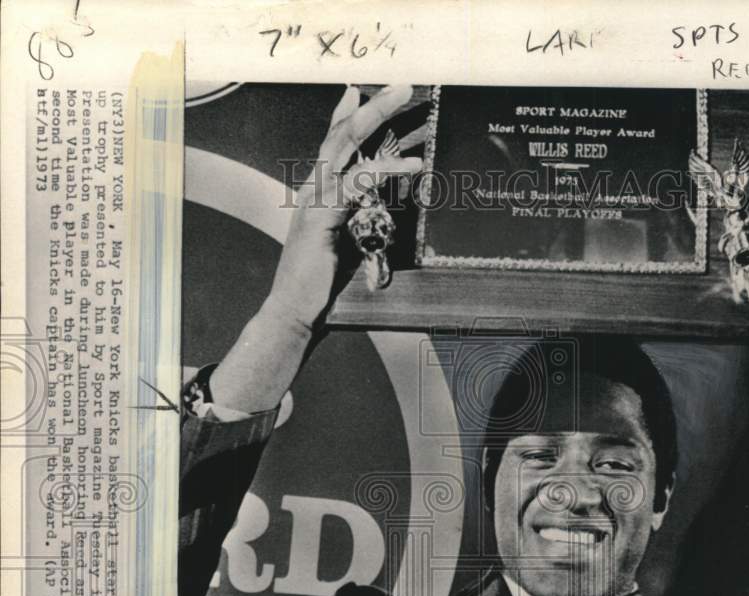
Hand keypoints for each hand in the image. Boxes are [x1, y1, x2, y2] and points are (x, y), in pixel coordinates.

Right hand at [267, 84, 422, 330]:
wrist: (294, 312)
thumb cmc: (320, 283)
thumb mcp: (345, 241)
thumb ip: (358, 219)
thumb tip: (380, 206)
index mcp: (315, 193)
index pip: (330, 145)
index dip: (344, 115)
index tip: (359, 90)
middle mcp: (311, 189)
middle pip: (340, 135)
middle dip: (372, 106)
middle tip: (403, 85)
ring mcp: (313, 201)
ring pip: (346, 148)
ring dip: (378, 120)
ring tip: (408, 103)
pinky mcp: (321, 218)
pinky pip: (355, 185)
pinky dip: (383, 171)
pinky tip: (410, 166)